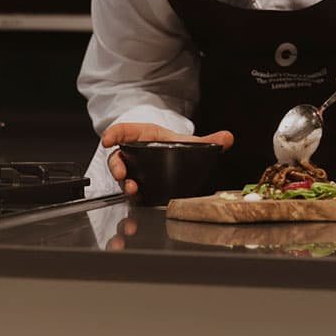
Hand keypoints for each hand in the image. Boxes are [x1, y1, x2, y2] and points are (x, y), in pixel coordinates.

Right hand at [102, 123, 234, 194]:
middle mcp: (135, 153)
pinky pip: (129, 191)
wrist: (176, 160)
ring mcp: (134, 169)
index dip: (114, 133)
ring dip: (123, 183)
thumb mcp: (190, 142)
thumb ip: (208, 140)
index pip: (124, 130)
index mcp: (145, 136)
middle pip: (118, 156)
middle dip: (116, 165)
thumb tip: (227, 138)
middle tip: (122, 174)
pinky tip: (134, 205)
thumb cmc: (176, 146)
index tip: (107, 140)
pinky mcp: (138, 184)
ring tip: (131, 189)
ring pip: (121, 175)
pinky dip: (129, 198)